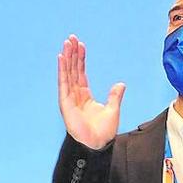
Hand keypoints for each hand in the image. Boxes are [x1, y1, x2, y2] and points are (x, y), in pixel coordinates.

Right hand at [57, 35, 124, 149]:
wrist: (97, 144)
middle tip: (71, 38)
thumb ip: (115, 96)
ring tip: (66, 43)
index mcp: (85, 96)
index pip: (81, 73)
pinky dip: (62, 70)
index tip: (80, 45)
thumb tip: (121, 84)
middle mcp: (75, 95)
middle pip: (73, 70)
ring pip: (67, 73)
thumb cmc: (103, 132)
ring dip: (67, 58)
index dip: (80, 59)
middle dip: (72, 54)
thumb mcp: (113, 110)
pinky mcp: (65, 103)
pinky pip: (63, 83)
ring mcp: (69, 98)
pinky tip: (61, 58)